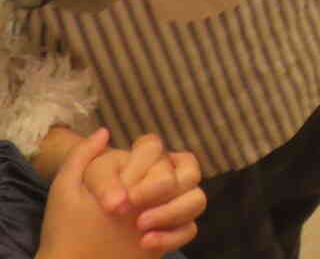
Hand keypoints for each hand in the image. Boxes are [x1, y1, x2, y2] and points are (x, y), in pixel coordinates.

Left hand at [42, 128, 205, 257]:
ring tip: (141, 227)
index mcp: (134, 167)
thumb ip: (82, 158)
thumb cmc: (66, 226)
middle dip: (159, 188)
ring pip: (197, 198)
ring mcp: (168, 209)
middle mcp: (157, 183)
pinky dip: (172, 236)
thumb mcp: (66, 188)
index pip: (155, 147)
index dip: (143, 166)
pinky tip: (146, 243)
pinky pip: (191, 228)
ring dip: (173, 211)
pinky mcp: (172, 233)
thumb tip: (105, 131)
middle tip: (132, 208)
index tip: (120, 195)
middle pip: (187, 169)